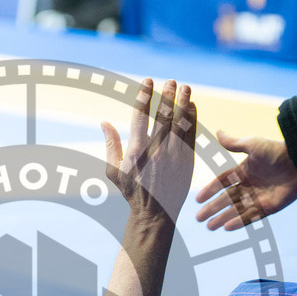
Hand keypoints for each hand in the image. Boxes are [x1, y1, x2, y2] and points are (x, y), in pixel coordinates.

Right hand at [101, 79, 196, 224]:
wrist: (155, 214)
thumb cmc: (132, 192)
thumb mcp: (114, 170)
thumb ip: (110, 145)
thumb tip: (104, 122)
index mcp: (136, 149)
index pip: (141, 114)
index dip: (145, 95)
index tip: (148, 81)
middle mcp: (156, 150)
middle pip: (163, 114)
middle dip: (167, 95)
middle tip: (170, 81)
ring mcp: (174, 155)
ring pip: (180, 122)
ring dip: (183, 102)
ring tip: (185, 87)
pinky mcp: (187, 161)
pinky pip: (191, 135)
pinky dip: (192, 119)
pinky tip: (192, 106)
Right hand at [194, 131, 296, 229]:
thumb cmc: (277, 151)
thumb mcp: (253, 144)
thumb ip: (234, 143)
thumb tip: (217, 131)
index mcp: (244, 170)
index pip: (222, 182)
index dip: (210, 190)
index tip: (198, 199)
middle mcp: (250, 185)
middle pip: (227, 199)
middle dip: (213, 209)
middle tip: (199, 219)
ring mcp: (259, 197)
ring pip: (236, 210)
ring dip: (223, 218)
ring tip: (210, 227)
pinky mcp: (270, 207)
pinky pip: (251, 216)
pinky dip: (239, 222)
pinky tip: (227, 227)